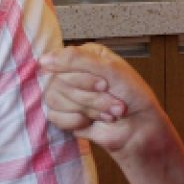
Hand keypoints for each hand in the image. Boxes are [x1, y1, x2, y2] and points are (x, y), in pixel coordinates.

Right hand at [39, 44, 163, 156]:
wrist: (140, 128)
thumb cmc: (132, 95)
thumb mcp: (109, 70)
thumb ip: (76, 59)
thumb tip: (43, 60)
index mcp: (84, 56)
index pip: (61, 61)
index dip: (81, 77)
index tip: (104, 85)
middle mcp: (73, 72)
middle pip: (58, 82)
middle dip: (90, 97)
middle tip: (113, 101)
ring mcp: (68, 94)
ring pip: (54, 99)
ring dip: (87, 109)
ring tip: (109, 113)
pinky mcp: (65, 115)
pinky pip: (55, 116)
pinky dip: (77, 121)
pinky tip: (95, 121)